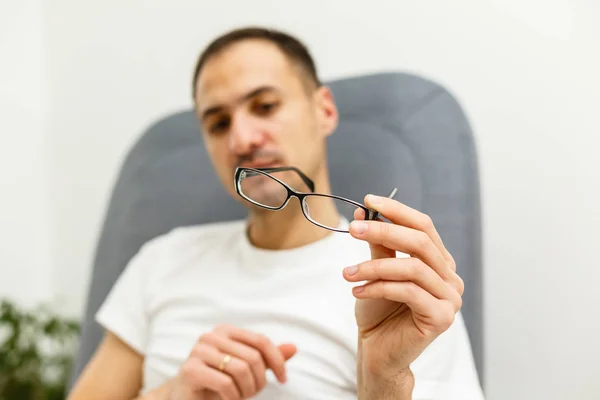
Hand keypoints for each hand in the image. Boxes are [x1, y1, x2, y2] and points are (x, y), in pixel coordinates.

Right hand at [168, 324, 296, 399]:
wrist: (185, 398)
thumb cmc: (218, 383)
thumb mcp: (246, 369)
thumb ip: (267, 358)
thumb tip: (294, 348)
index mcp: (226, 330)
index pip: (261, 340)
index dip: (277, 360)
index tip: (283, 379)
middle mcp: (211, 336)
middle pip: (253, 357)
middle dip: (259, 381)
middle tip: (252, 394)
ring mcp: (198, 351)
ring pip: (241, 370)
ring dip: (246, 391)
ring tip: (240, 397)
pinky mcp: (190, 370)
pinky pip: (225, 384)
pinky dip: (233, 397)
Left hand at [344, 194, 463, 388]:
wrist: (378, 351)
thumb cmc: (379, 311)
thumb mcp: (376, 271)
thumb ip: (377, 244)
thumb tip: (365, 212)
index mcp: (439, 261)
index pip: (424, 226)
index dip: (397, 211)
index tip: (369, 200)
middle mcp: (451, 277)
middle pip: (420, 242)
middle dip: (383, 231)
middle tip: (352, 229)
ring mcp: (451, 298)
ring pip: (412, 268)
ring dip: (374, 266)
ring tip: (347, 273)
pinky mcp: (442, 318)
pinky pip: (408, 292)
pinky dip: (378, 287)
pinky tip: (357, 291)